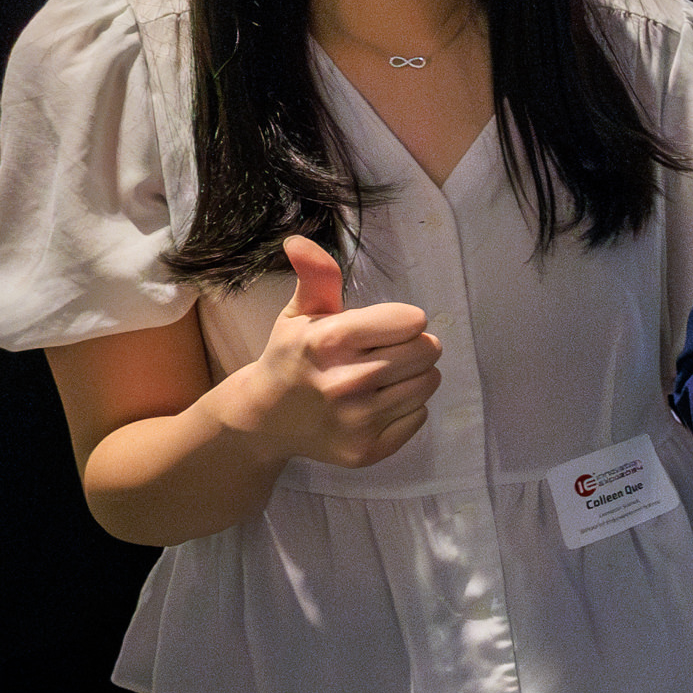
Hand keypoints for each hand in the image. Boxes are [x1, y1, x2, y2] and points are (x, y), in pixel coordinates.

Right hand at [217, 237, 443, 468]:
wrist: (264, 420)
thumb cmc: (291, 357)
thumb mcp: (300, 313)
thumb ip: (315, 276)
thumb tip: (298, 241)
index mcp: (329, 342)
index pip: (411, 321)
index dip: (403, 320)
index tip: (384, 328)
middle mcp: (344, 383)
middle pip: (427, 351)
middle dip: (413, 346)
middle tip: (387, 352)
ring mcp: (357, 421)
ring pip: (428, 384)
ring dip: (414, 376)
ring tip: (383, 377)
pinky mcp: (367, 451)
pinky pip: (419, 417)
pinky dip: (406, 409)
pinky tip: (376, 405)